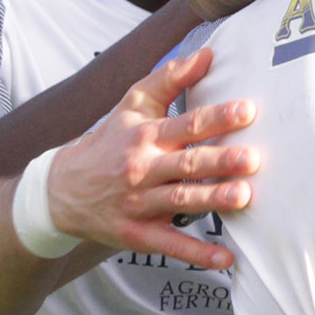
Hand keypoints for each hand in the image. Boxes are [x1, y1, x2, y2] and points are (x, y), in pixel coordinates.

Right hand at [44, 47, 257, 267]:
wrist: (62, 189)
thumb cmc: (109, 140)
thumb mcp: (132, 104)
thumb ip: (170, 78)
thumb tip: (208, 54)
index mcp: (146, 136)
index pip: (186, 124)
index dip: (217, 117)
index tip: (248, 110)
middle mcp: (143, 169)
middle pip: (186, 164)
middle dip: (219, 161)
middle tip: (252, 158)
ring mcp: (140, 205)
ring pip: (180, 201)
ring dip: (212, 201)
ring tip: (244, 196)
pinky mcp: (138, 235)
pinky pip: (170, 245)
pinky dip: (198, 254)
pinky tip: (226, 259)